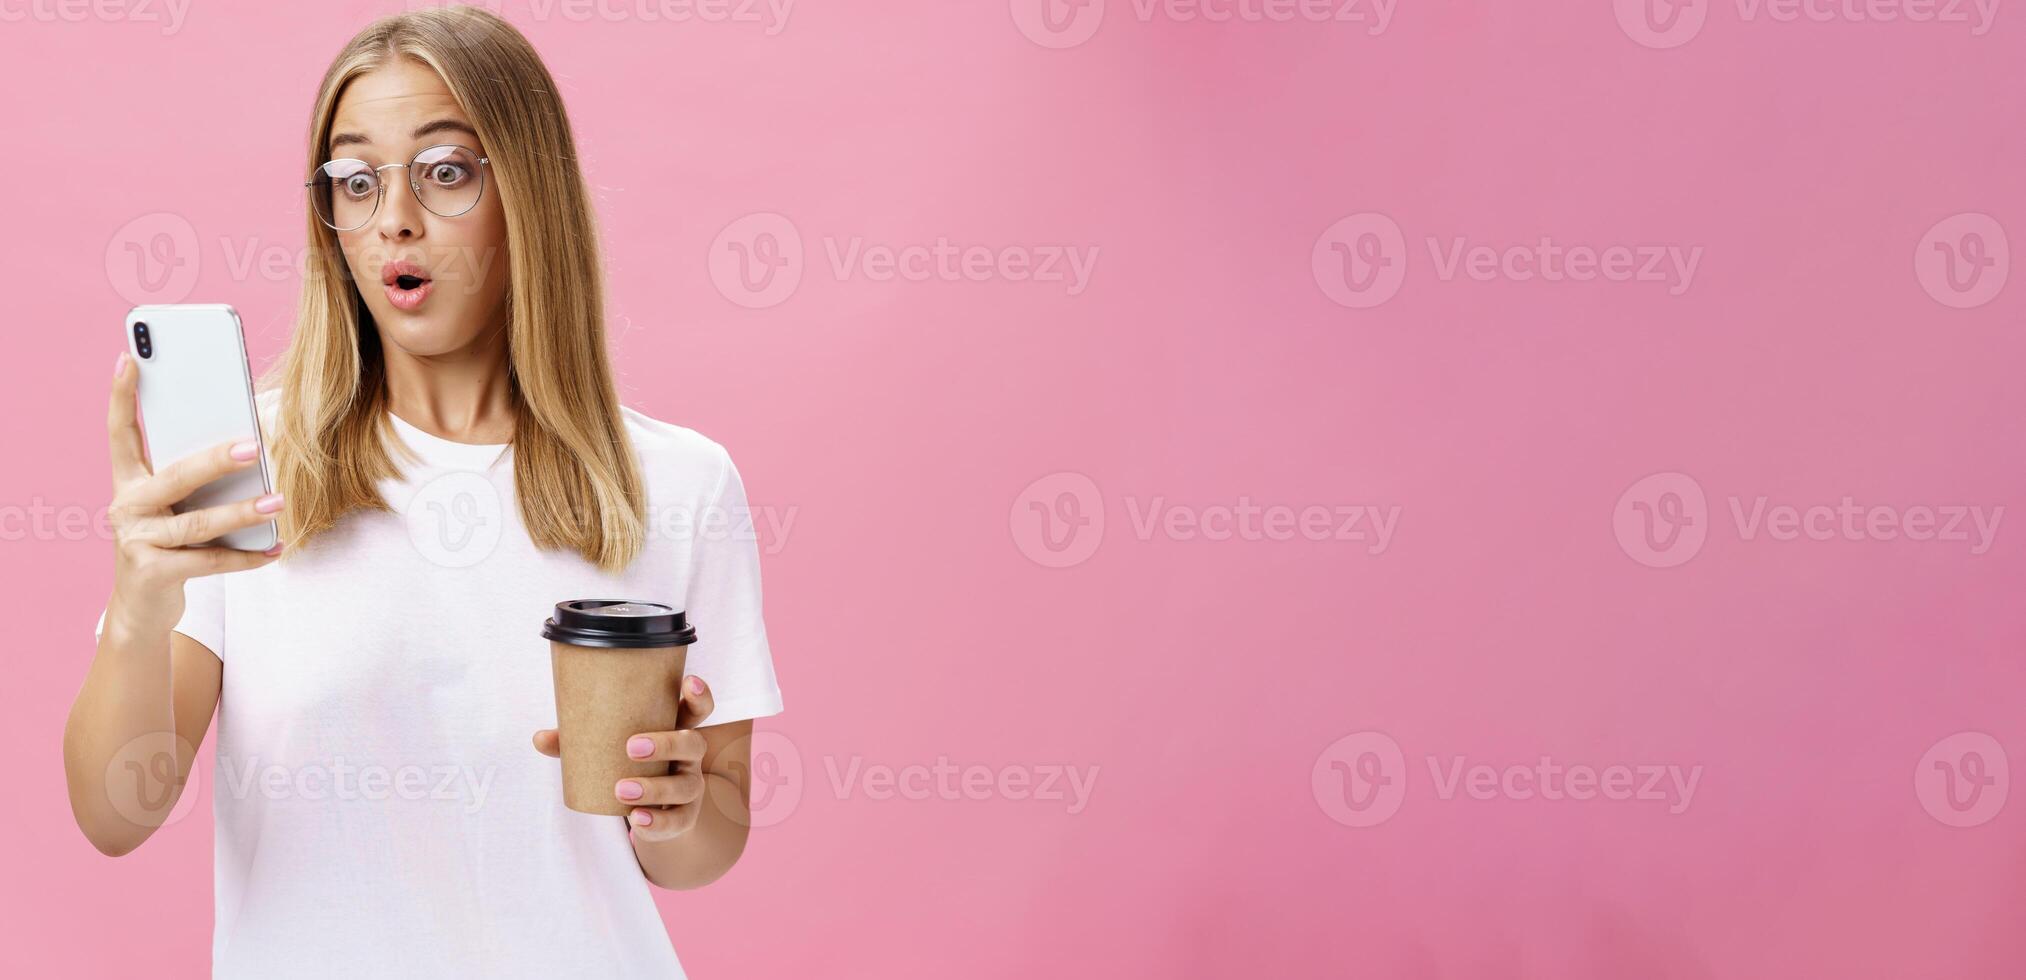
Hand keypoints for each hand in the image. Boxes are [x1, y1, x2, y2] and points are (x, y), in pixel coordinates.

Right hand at [105, 353, 284, 633]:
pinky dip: (245, 556)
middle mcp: (127, 507)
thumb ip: (191, 478)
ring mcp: (136, 541)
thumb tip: (245, 445)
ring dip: (242, 512)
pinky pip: (208, 561)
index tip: (130, 358)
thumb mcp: (171, 506)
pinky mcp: (153, 574)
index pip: (120, 432)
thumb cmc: (166, 541)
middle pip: (174, 476)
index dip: (121, 396)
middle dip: (214, 459)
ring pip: (196, 523)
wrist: (141, 606)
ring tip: (278, 501)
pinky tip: (274, 549)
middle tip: (252, 446)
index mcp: (129, 482)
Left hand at [533, 674, 715, 839]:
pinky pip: (677, 820)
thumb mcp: (609, 751)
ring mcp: (689, 786)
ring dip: (654, 787)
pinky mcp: (684, 816)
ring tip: (621, 790)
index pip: (698, 709)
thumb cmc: (627, 767)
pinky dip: (657, 821)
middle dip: (666, 743)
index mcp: (674, 730)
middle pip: (693, 743)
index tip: (690, 682)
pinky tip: (637, 818)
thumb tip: (540, 738)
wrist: (648, 812)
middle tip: (631, 747)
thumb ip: (578, 742)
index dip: (699, 695)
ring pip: (685, 785)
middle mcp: (689, 757)